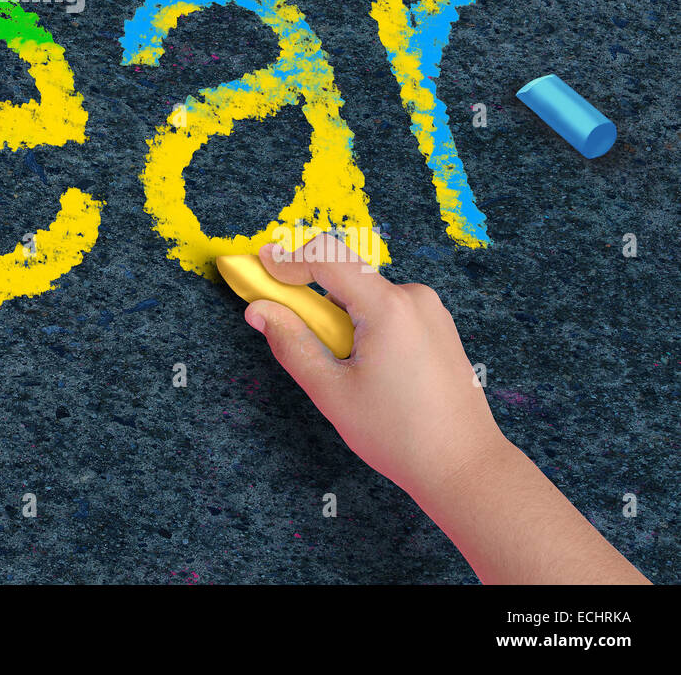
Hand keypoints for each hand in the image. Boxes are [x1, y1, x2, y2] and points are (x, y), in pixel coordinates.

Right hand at [242, 234, 507, 503]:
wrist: (466, 467)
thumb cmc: (399, 435)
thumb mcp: (332, 392)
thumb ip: (291, 343)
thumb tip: (258, 310)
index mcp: (388, 306)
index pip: (327, 257)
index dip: (288, 258)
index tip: (260, 265)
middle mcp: (414, 297)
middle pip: (346, 275)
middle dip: (312, 295)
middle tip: (291, 327)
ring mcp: (431, 309)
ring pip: (366, 293)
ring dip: (340, 314)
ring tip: (342, 366)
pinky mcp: (438, 325)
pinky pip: (388, 308)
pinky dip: (364, 323)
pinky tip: (368, 368)